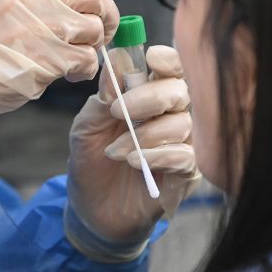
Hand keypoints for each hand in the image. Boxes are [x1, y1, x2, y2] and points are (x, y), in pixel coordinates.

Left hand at [65, 45, 199, 256]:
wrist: (92, 213)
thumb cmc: (91, 164)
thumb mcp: (85, 128)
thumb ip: (102, 97)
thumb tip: (117, 61)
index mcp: (148, 99)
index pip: (170, 69)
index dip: (166, 59)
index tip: (150, 58)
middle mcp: (170, 118)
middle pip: (180, 91)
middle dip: (149, 97)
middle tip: (119, 112)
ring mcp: (181, 146)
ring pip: (182, 124)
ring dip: (146, 135)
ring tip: (116, 152)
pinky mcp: (186, 176)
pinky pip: (186, 156)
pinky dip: (159, 156)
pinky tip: (135, 163)